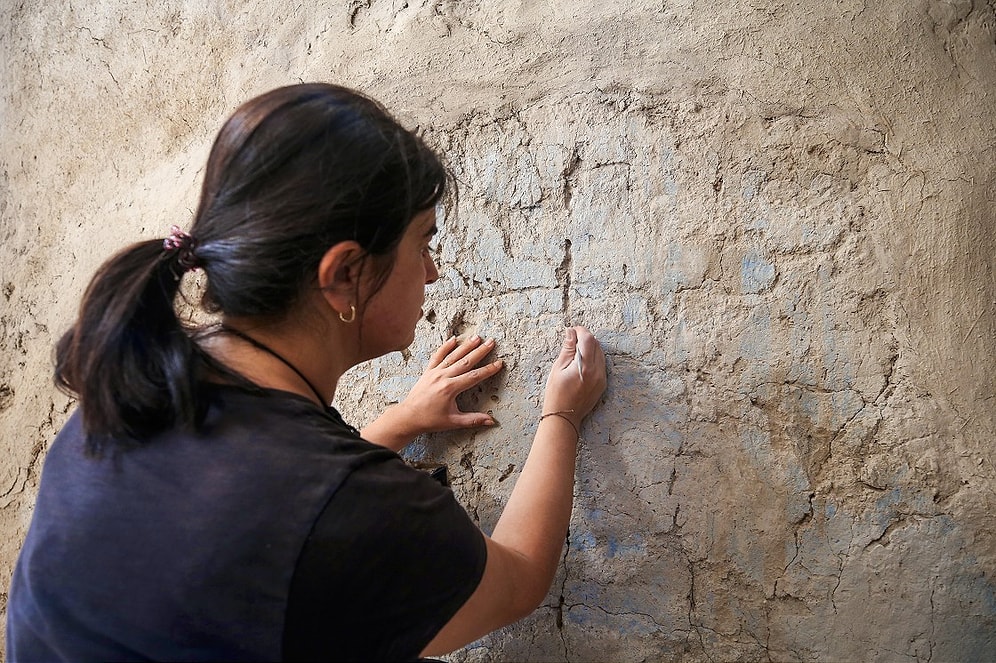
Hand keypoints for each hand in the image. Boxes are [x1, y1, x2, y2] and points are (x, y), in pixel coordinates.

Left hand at [361, 335, 503, 450]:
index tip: (499, 363)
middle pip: (466, 361)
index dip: (488, 370)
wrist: (408, 416)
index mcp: (451, 389)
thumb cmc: (430, 420)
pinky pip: (438, 356)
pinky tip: (453, 339)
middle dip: (480, 351)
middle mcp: (443, 377)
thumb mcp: (453, 422)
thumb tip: (491, 421)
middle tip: (491, 342)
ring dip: (466, 346)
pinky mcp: (428, 371)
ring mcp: (435, 372)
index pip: (474, 376)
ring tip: (477, 337)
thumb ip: (473, 420)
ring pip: (453, 356)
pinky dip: (445, 347)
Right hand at [541, 327, 605, 428]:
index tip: (572, 330)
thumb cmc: (556, 394)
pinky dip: (593, 358)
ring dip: (590, 348)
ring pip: (600, 354)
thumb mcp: (558, 369)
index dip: (580, 331)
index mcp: (585, 367)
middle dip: (585, 338)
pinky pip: (601, 364)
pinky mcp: (602, 384)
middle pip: (596, 345)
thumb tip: (570, 332)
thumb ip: (567, 349)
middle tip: (572, 340)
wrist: (564, 416)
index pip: (588, 339)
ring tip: (575, 351)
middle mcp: (597, 372)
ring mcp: (602, 378)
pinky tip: (581, 362)